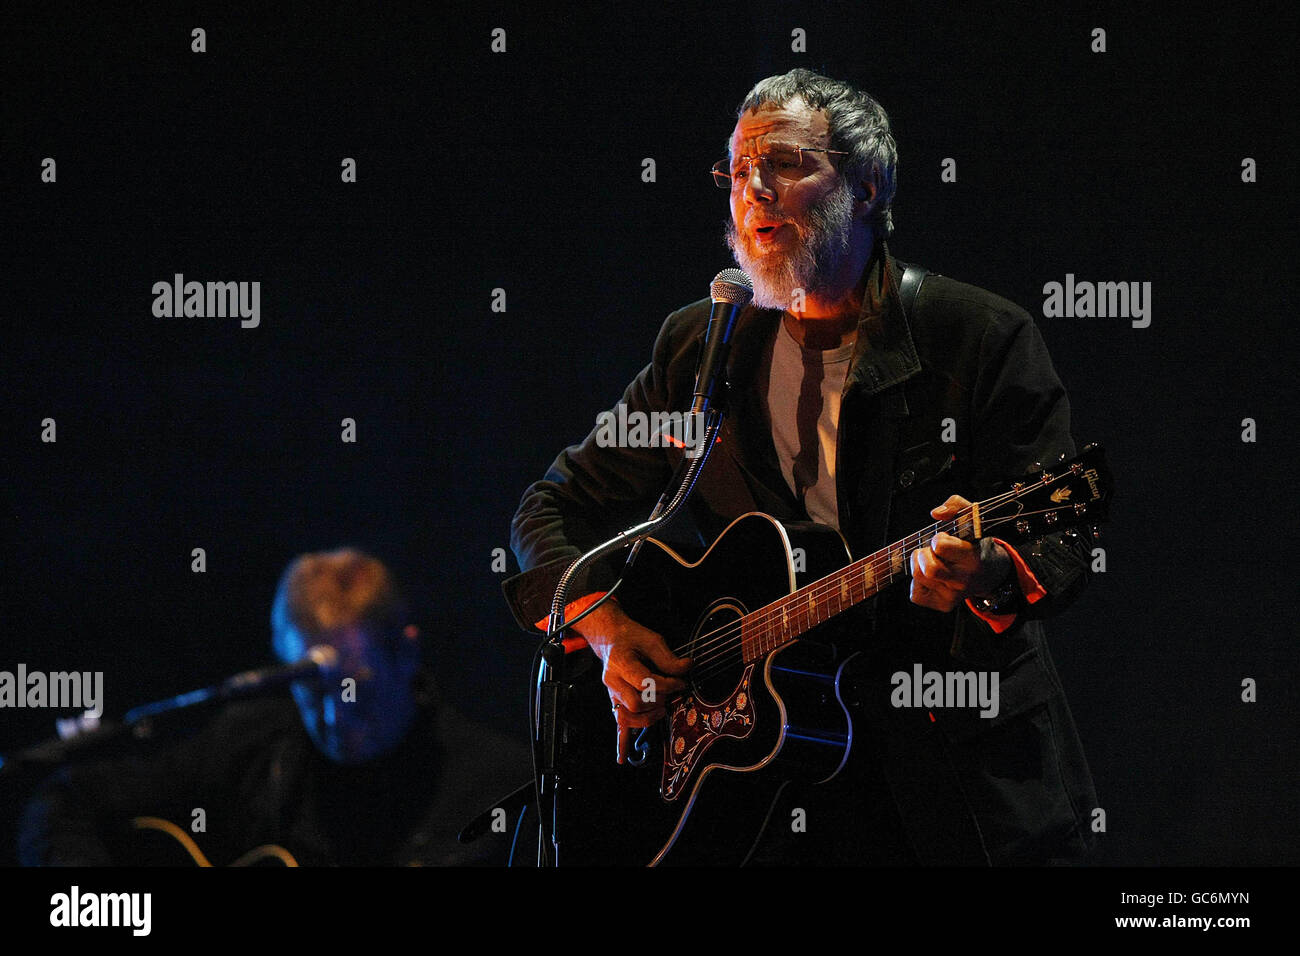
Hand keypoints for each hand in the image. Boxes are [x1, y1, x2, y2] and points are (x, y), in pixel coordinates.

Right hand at [572, 600, 690, 763]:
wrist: (610, 638)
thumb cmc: (631, 637)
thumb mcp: (651, 639)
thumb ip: (668, 657)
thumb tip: (687, 668)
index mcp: (621, 662)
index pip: (645, 682)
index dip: (667, 685)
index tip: (680, 682)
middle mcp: (613, 681)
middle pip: (635, 703)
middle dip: (657, 701)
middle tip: (669, 694)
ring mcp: (611, 693)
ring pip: (626, 716)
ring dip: (646, 718)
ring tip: (661, 709)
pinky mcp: (615, 700)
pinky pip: (617, 724)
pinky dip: (621, 742)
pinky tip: (623, 758)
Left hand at [909, 495, 1013, 611]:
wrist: (992, 573)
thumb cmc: (977, 543)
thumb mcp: (973, 518)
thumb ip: (956, 505)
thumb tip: (936, 513)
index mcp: (973, 558)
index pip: (941, 546)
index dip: (938, 539)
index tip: (944, 539)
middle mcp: (964, 580)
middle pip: (928, 568)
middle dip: (924, 554)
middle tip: (933, 551)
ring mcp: (953, 595)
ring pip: (919, 578)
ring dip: (919, 565)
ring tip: (933, 560)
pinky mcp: (943, 605)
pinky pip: (915, 595)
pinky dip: (917, 583)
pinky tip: (931, 576)